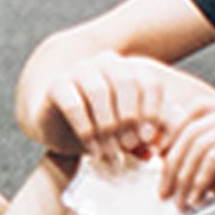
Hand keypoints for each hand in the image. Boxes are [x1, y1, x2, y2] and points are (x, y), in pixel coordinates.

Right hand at [36, 52, 214, 166]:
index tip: (150, 138)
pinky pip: (74, 104)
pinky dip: (86, 129)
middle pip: (126, 81)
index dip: (153, 110)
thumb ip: (147, 133)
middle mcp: (103, 63)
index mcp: (127, 69)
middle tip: (130, 146)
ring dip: (108, 126)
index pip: (148, 81)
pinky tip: (92, 148)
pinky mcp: (56, 86)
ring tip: (110, 151)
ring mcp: (78, 71)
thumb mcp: (126, 130)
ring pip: (100, 90)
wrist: (52, 121)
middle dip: (131, 118)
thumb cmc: (97, 125)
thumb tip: (163, 147)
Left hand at [158, 93, 214, 210]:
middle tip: (165, 191)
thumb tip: (190, 175)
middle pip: (189, 128)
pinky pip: (214, 156)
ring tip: (182, 201)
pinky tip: (199, 198)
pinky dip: (200, 179)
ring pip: (198, 143)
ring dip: (183, 176)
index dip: (172, 140)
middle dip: (171, 163)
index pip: (193, 114)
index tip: (163, 168)